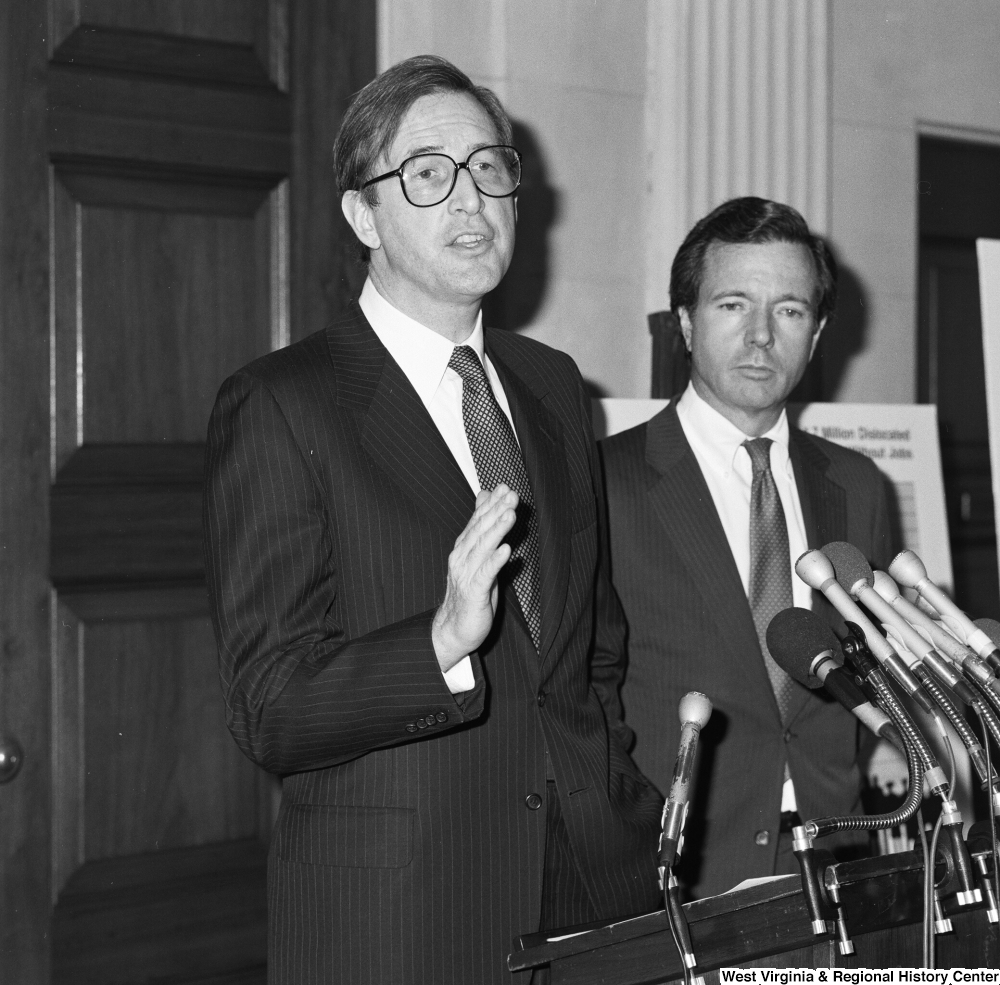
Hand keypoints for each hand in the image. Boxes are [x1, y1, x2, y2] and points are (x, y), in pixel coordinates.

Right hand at [432, 484, 517, 671]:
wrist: (453, 628)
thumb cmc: (470, 592)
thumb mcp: (477, 557)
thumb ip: (482, 529)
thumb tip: (486, 498)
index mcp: (463, 548)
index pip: (478, 520)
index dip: (491, 503)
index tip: (504, 488)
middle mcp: (461, 557)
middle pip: (481, 529)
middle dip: (497, 511)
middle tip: (511, 495)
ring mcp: (466, 574)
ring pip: (483, 547)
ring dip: (497, 530)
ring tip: (510, 515)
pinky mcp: (473, 592)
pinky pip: (485, 574)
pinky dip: (495, 561)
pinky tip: (506, 550)